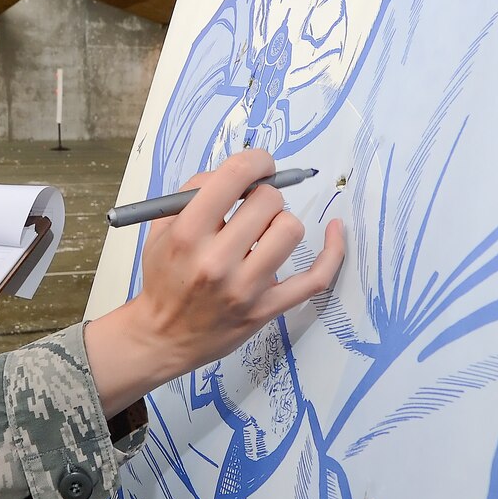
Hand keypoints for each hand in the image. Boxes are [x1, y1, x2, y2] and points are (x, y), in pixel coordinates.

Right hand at [86, 149, 346, 416]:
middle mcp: (216, 262)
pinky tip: (335, 230)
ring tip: (266, 231)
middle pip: (268, 202)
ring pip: (290, 230)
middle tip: (253, 208)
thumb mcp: (162, 228)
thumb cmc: (164, 277)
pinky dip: (332, 252)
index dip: (255, 161)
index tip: (259, 164)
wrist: (163, 337)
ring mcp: (245, 289)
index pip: (234, 178)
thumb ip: (196, 192)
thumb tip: (243, 172)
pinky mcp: (267, 309)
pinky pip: (316, 278)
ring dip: (282, 222)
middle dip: (264, 196)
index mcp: (187, 235)